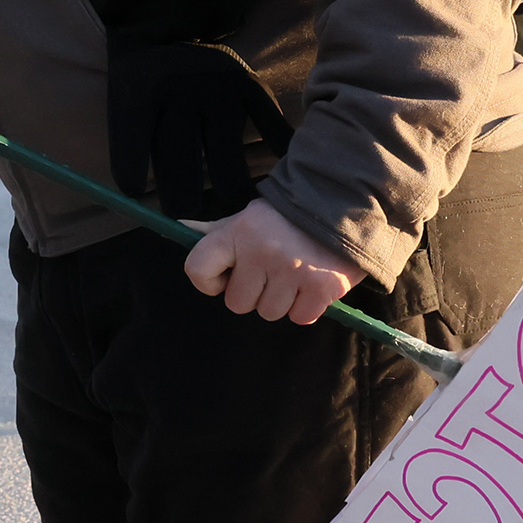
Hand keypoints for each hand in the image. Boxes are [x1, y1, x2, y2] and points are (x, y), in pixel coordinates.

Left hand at [106, 38, 292, 218]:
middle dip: (184, 205)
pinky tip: (274, 173)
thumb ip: (132, 151)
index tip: (143, 199)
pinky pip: (270, 131)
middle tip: (192, 216)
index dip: (135, 186)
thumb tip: (149, 210)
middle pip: (182, 172)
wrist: (168, 26)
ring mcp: (219, 91)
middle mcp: (180, 95)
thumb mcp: (121, 105)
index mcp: (139, 99)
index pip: (131, 159)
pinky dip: (276, 157)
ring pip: (227, 165)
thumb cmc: (141, 80)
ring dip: (229, 196)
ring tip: (233, 211)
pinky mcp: (251, 85)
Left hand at [185, 198, 351, 323]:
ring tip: (293, 275)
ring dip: (281, 301)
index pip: (197, 269)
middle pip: (237, 303)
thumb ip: (216, 231)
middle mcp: (262, 251)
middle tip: (270, 272)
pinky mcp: (322, 287)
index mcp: (237, 232)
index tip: (227, 277)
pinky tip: (311, 285)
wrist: (341, 205)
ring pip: (269, 313)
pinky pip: (300, 318)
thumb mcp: (247, 218)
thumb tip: (181, 228)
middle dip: (253, 293)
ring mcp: (293, 271)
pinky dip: (306, 308)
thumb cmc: (285, 219)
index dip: (209, 282)